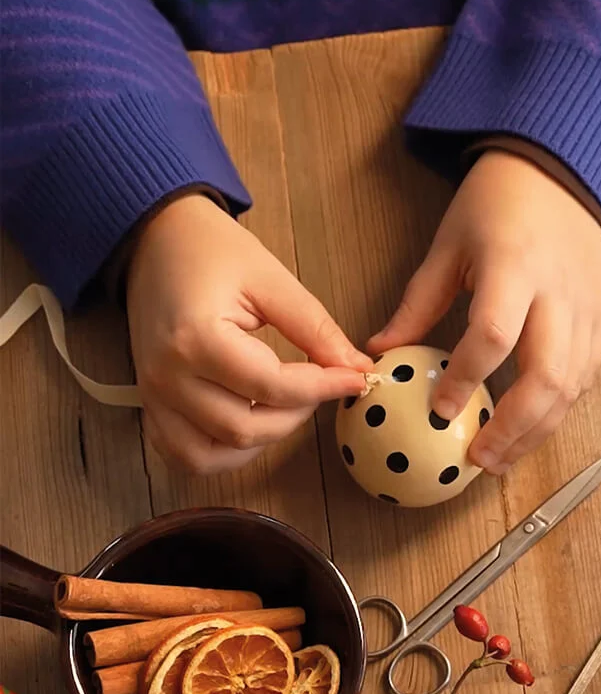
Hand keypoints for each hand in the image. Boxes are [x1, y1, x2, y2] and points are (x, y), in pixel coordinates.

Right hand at [127, 194, 369, 472]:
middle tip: (319, 384)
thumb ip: (315, 328)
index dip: (322, 388)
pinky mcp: (150, 404)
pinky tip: (249, 423)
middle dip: (296, 414)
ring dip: (260, 440)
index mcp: (196, 338)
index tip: (355, 378)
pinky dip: (221, 453)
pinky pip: (185, 455)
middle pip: (244, 429)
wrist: (155, 238)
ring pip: (213, 455)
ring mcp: (153, 396)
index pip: (271, 387)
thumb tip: (357, 368)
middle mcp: (167, 376)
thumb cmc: (211, 250)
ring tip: (284, 405)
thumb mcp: (270, 279)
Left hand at [369, 152, 600, 473]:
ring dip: (537, 432)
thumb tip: (380, 353)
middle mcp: (558, 294)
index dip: (466, 378)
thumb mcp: (448, 244)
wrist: (560, 172)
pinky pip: (585, 379)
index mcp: (514, 266)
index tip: (439, 410)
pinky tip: (529, 430)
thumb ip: (418, 303)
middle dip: (513, 427)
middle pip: (546, 377)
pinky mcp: (599, 322)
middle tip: (478, 458)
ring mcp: (586, 311)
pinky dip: (558, 411)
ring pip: (571, 388)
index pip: (494, 335)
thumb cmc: (497, 203)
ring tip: (500, 459)